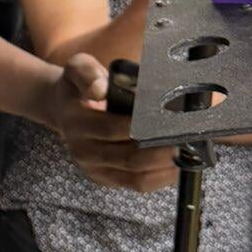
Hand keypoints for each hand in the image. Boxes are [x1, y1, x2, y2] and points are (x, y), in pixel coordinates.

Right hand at [40, 54, 176, 192]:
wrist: (63, 108)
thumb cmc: (78, 86)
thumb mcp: (77, 67)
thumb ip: (86, 72)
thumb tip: (99, 91)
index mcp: (76, 122)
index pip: (115, 129)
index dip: (144, 126)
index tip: (170, 120)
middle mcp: (82, 150)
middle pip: (130, 158)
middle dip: (163, 151)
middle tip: (188, 140)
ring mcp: (93, 169)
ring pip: (137, 177)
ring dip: (166, 168)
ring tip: (188, 154)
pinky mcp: (106, 179)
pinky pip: (138, 184)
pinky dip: (161, 178)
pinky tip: (177, 166)